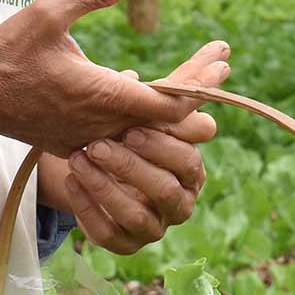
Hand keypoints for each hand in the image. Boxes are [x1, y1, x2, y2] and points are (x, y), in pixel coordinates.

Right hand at [0, 0, 202, 153]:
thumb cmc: (8, 55)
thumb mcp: (49, 13)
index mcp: (105, 95)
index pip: (172, 102)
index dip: (202, 84)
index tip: (222, 60)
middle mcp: (103, 124)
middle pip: (168, 118)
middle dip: (198, 90)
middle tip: (221, 64)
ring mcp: (90, 137)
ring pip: (146, 130)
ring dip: (172, 104)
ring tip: (194, 78)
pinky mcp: (76, 141)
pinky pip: (120, 136)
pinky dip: (141, 117)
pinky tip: (144, 94)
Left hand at [48, 40, 229, 254]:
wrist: (84, 161)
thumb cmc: (123, 130)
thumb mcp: (144, 106)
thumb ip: (181, 84)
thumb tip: (223, 49)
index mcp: (191, 167)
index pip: (190, 158)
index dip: (164, 143)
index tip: (132, 126)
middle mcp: (180, 201)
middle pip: (168, 189)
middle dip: (133, 167)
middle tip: (100, 144)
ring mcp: (155, 226)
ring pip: (139, 215)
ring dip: (107, 187)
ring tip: (80, 159)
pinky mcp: (126, 244)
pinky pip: (111, 235)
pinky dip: (90, 210)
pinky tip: (71, 181)